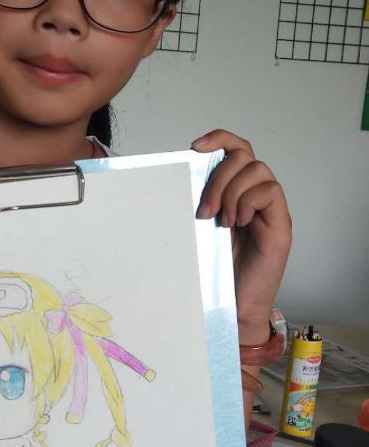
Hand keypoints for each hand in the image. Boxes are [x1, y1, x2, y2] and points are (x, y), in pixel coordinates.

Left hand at [192, 130, 291, 343]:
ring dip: (232, 190)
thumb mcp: (196, 230)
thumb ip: (193, 203)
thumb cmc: (213, 272)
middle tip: (205, 209)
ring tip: (220, 220)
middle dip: (219, 176)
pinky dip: (249, 200)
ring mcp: (269, 208)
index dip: (219, 139)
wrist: (232, 308)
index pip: (234, 149)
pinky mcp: (280, 223)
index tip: (194, 147)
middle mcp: (254, 195)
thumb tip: (167, 177)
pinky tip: (238, 222)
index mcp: (234, 192)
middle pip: (244, 154)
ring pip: (257, 169)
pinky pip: (270, 190)